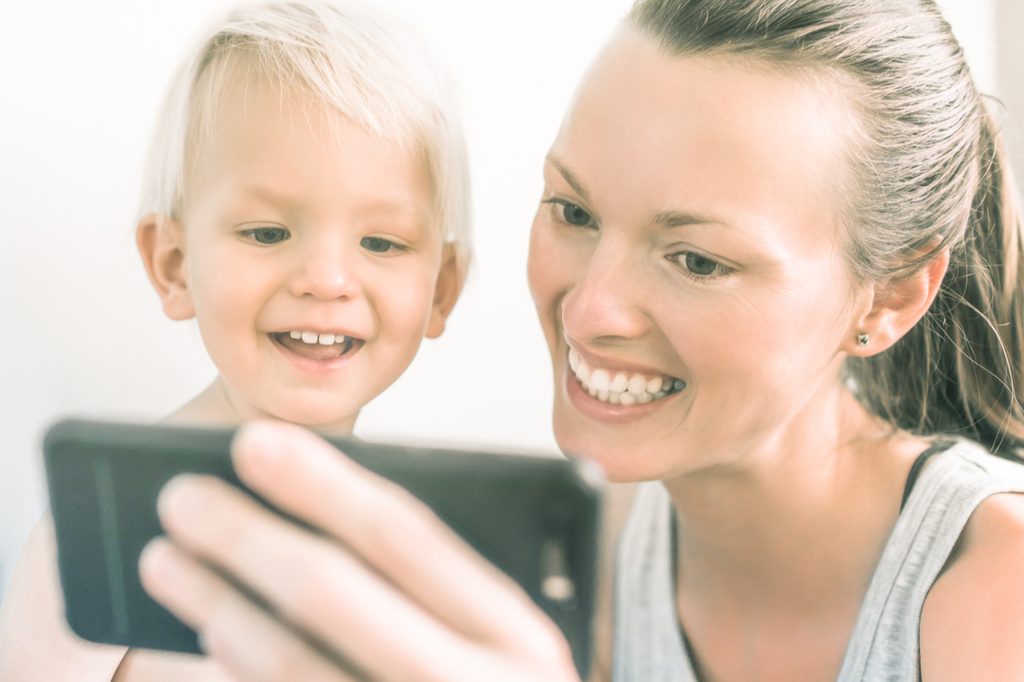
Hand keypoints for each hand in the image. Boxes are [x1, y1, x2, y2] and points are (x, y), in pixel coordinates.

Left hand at [139, 420, 579, 681]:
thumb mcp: (513, 639)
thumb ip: (449, 584)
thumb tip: (330, 507)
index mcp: (518, 632)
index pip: (405, 536)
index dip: (321, 484)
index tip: (251, 441)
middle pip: (333, 593)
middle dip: (244, 536)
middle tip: (180, 497)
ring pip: (288, 664)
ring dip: (214, 605)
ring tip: (166, 560)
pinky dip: (229, 679)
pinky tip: (201, 648)